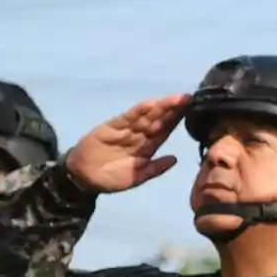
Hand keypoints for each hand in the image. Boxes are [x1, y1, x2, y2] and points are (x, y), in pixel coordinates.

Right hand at [66, 94, 190, 193]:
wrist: (83, 178)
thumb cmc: (111, 178)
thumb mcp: (137, 178)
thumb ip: (155, 168)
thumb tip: (175, 159)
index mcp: (147, 147)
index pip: (165, 130)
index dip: (177, 120)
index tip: (193, 110)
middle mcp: (139, 135)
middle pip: (159, 120)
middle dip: (174, 109)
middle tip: (190, 98)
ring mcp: (126, 129)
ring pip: (147, 116)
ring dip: (161, 107)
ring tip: (177, 99)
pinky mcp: (111, 126)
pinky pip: (128, 117)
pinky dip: (139, 111)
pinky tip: (152, 104)